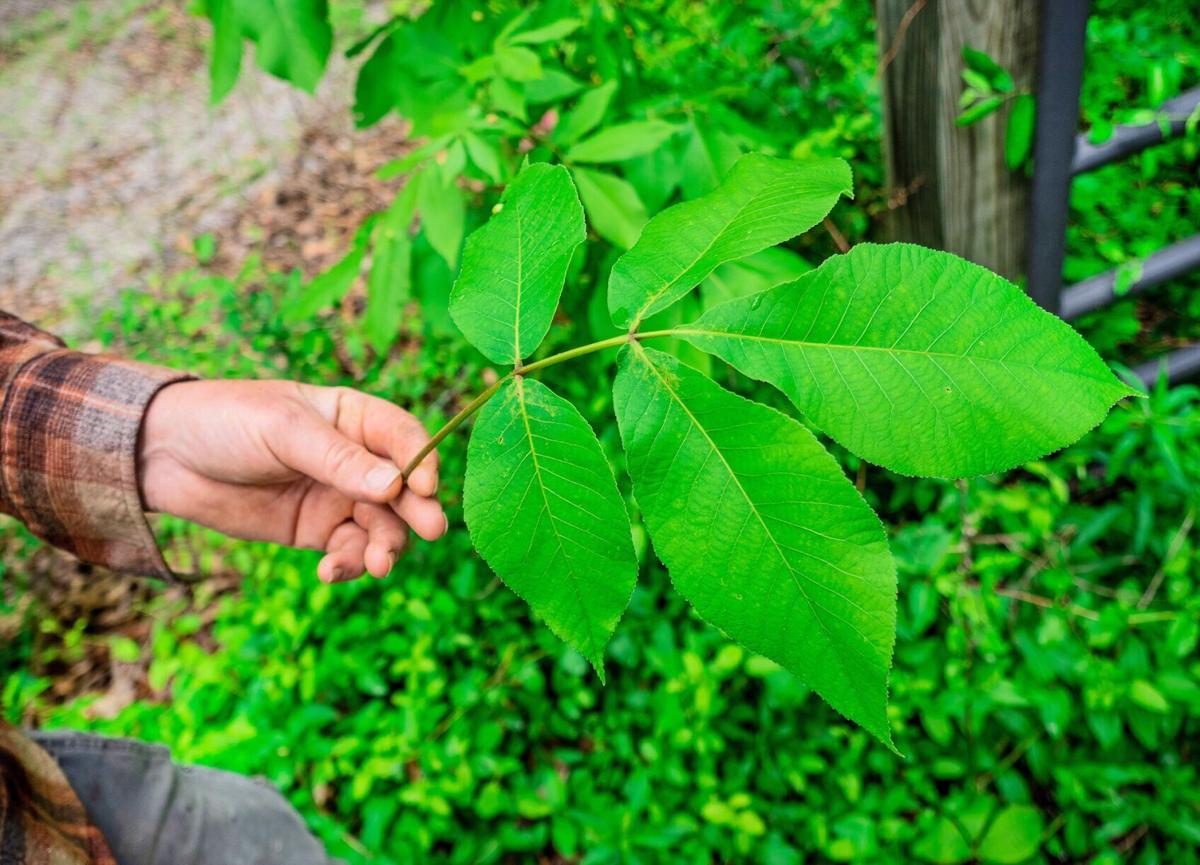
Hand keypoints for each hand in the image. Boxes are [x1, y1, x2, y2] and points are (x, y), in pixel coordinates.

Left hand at [138, 379, 444, 581]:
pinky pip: (348, 551)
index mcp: (353, 416)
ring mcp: (338, 497)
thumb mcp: (283, 431)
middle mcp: (356, 458)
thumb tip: (395, 487)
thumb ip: (339, 460)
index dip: (421, 460)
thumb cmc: (226, 422)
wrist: (163, 456)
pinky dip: (348, 565)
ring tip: (376, 565)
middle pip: (403, 488)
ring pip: (382, 526)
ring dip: (385, 546)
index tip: (423, 488)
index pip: (403, 436)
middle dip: (416, 511)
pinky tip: (330, 572)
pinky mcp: (315, 532)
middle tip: (430, 532)